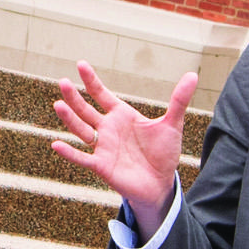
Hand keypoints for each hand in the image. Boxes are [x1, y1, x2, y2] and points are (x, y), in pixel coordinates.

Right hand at [49, 63, 195, 221]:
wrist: (161, 184)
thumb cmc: (164, 153)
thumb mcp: (173, 124)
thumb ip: (179, 100)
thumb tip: (192, 75)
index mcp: (121, 116)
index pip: (101, 94)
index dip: (91, 80)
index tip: (80, 64)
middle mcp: (108, 129)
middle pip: (86, 110)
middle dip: (74, 97)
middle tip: (63, 82)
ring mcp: (103, 147)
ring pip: (81, 130)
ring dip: (69, 119)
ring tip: (58, 105)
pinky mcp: (102, 166)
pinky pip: (82, 158)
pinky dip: (70, 153)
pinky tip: (56, 144)